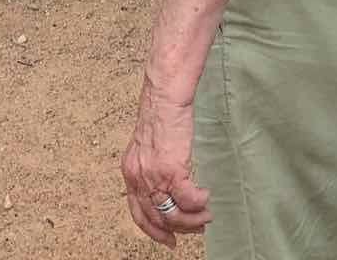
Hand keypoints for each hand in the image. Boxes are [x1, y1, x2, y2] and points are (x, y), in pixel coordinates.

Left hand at [121, 83, 211, 248]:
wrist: (165, 97)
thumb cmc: (161, 115)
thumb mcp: (146, 147)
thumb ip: (150, 168)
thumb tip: (165, 189)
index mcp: (131, 172)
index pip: (138, 213)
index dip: (154, 231)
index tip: (168, 240)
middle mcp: (138, 178)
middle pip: (157, 218)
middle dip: (180, 228)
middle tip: (197, 226)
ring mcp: (154, 176)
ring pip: (173, 214)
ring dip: (193, 219)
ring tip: (206, 213)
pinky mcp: (171, 170)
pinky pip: (188, 199)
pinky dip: (199, 202)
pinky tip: (205, 196)